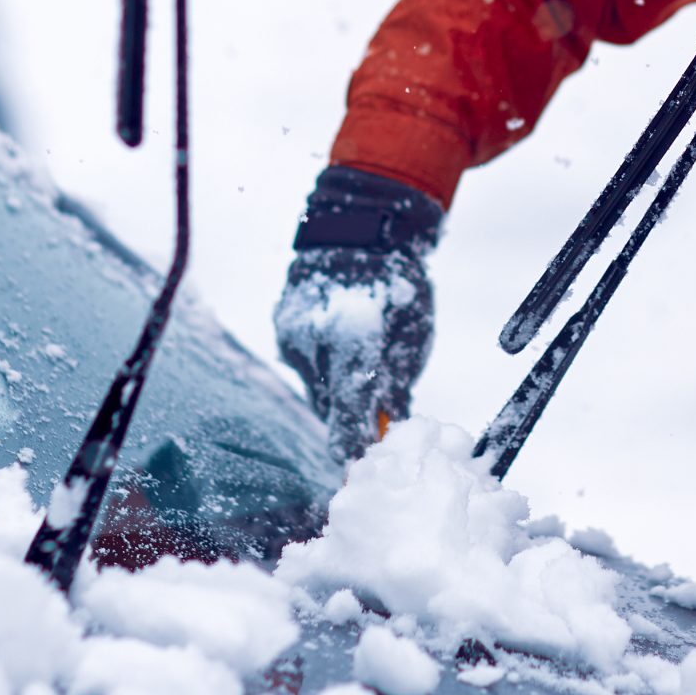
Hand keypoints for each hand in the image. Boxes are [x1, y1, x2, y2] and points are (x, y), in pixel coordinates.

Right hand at [276, 167, 441, 463]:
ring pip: (313, 386)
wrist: (359, 229)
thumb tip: (388, 428)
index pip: (350, 413)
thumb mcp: (412, 335)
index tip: (358, 465)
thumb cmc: (398, 282)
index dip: (354, 444)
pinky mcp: (282, 328)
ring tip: (358, 367)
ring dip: (335, 391)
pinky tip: (339, 347)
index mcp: (355, 342)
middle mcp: (316, 342)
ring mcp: (294, 335)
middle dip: (348, 419)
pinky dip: (321, 366)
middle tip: (369, 421)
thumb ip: (396, 385)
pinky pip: (302, 363)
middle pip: (329, 405)